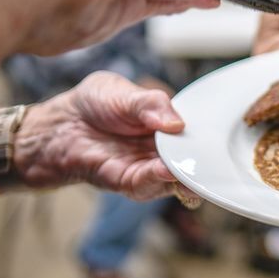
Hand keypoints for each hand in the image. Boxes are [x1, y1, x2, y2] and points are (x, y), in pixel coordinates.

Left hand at [14, 71, 199, 202]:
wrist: (58, 123)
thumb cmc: (92, 105)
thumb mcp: (124, 92)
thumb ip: (151, 104)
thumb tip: (176, 123)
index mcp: (169, 127)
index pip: (197, 136)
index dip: (209, 138)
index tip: (220, 137)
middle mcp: (162, 152)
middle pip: (192, 162)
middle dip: (203, 163)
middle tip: (212, 156)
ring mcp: (147, 169)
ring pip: (176, 179)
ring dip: (185, 174)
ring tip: (191, 165)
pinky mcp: (128, 182)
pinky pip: (149, 185)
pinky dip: (160, 179)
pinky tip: (166, 170)